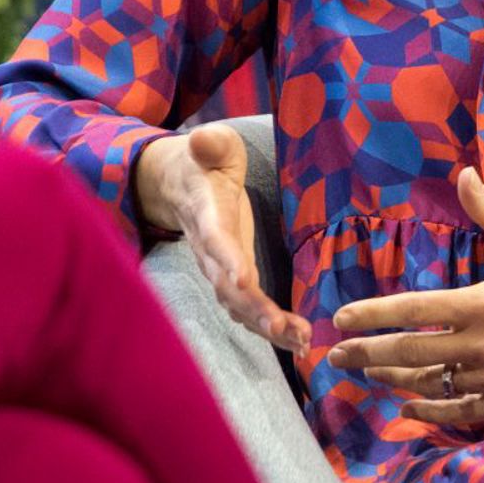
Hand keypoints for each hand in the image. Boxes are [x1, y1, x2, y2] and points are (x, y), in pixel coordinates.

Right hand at [139, 125, 309, 355]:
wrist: (181, 185)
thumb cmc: (207, 162)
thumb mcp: (213, 145)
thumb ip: (211, 144)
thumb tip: (202, 140)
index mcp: (207, 214)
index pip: (215, 239)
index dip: (227, 259)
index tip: (242, 280)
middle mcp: (209, 249)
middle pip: (227, 285)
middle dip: (253, 308)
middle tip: (281, 328)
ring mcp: (219, 267)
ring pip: (238, 305)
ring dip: (268, 326)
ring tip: (301, 342)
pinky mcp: (232, 277)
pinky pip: (248, 308)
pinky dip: (270, 326)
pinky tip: (298, 340)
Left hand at [327, 167, 483, 425]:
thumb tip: (465, 173)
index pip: (414, 310)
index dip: (373, 315)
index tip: (342, 318)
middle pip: (410, 353)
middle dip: (367, 354)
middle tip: (335, 355)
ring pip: (430, 384)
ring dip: (392, 380)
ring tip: (367, 373)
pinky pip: (460, 411)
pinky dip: (431, 411)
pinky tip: (408, 407)